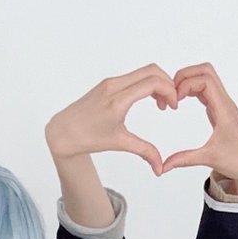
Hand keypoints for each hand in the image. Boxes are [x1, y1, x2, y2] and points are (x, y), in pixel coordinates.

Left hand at [45, 64, 177, 176]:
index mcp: (118, 100)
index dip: (170, 91)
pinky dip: (146, 84)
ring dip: (157, 84)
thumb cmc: (87, 137)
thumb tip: (160, 168)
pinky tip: (148, 99)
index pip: (152, 82)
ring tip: (161, 104)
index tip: (173, 106)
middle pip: (151, 71)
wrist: (64, 132)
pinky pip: (133, 76)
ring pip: (143, 71)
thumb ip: (144, 152)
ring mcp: (110, 82)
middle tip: (171, 103)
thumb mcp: (120, 143)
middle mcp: (114, 86)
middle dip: (168, 84)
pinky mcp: (107, 83)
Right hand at [161, 63, 237, 194]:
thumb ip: (185, 159)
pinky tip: (183, 100)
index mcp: (224, 110)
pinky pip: (206, 90)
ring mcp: (223, 104)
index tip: (175, 100)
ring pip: (206, 78)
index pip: (206, 80)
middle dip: (186, 75)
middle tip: (172, 92)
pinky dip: (193, 89)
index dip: (187, 84)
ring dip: (189, 81)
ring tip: (175, 96)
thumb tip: (164, 166)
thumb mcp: (209, 159)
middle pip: (206, 71)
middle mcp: (225, 103)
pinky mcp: (220, 110)